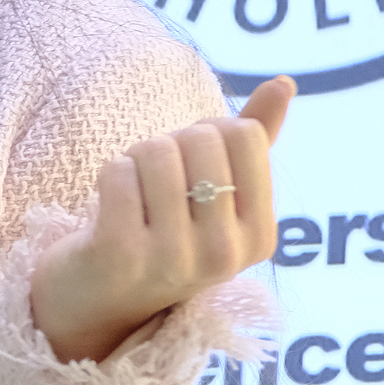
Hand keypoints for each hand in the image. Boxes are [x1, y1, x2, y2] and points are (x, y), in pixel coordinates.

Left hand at [28, 77, 292, 364]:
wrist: (98, 302)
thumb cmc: (164, 235)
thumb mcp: (219, 198)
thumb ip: (255, 141)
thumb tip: (285, 82)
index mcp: (259, 236)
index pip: (244, 135)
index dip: (207, 135)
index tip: (190, 171)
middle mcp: (225, 254)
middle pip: (201, 138)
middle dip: (170, 145)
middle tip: (155, 185)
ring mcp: (174, 258)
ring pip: (157, 151)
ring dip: (135, 159)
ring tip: (133, 196)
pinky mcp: (121, 255)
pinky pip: (118, 171)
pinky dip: (109, 174)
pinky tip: (109, 207)